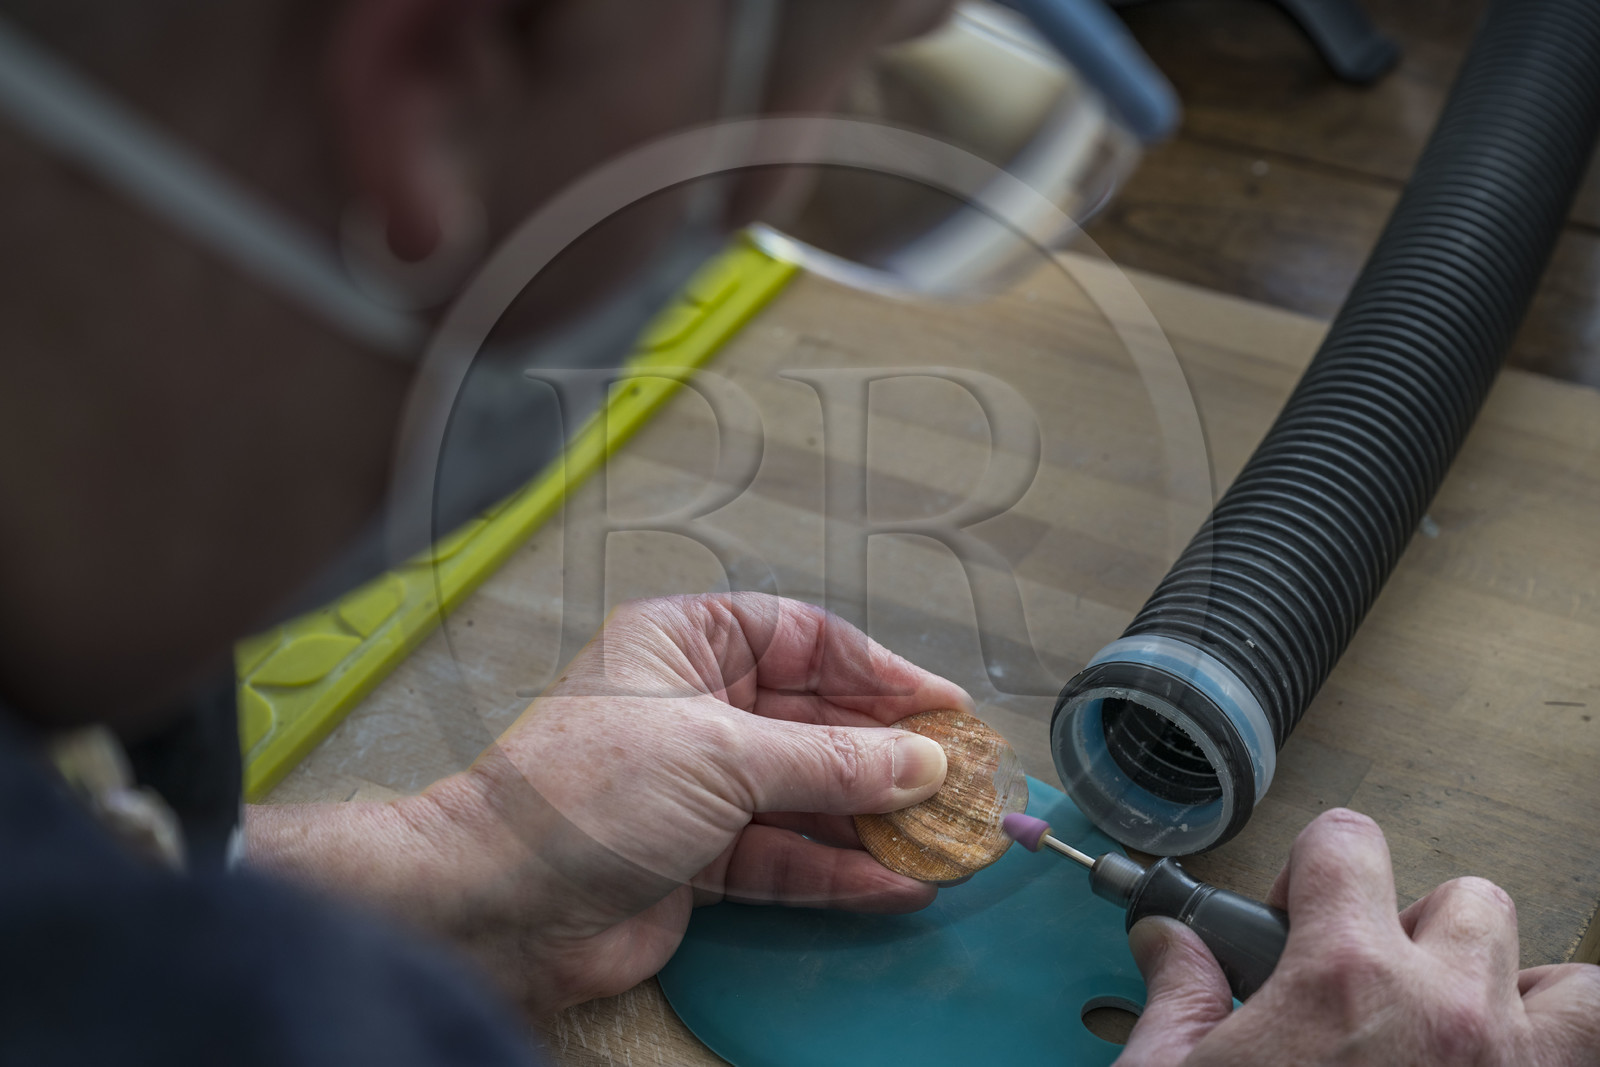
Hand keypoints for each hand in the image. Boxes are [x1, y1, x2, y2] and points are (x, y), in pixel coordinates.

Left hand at [247, 593, 963, 1013]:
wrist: (499, 902)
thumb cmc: (583, 792)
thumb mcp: (724, 756)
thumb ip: (831, 761)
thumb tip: (919, 761)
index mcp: (685, 643)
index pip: (804, 640)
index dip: (880, 671)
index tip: (943, 707)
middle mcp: (694, 705)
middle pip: (814, 720)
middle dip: (885, 754)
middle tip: (959, 779)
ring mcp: (696, 784)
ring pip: (806, 795)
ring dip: (872, 821)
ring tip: (945, 839)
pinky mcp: (697, 856)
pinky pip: (784, 857)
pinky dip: (836, 872)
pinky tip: (895, 884)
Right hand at [1116, 808, 1599, 1065]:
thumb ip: (1178, 997)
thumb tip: (1170, 944)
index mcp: (1344, 979)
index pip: (1349, 844)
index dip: (1313, 870)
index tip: (1293, 920)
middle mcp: (1448, 1012)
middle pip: (1470, 901)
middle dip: (1420, 930)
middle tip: (1370, 992)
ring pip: (1569, 989)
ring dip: (1522, 998)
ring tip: (1458, 1037)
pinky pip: (1586, 1066)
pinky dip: (1553, 1062)